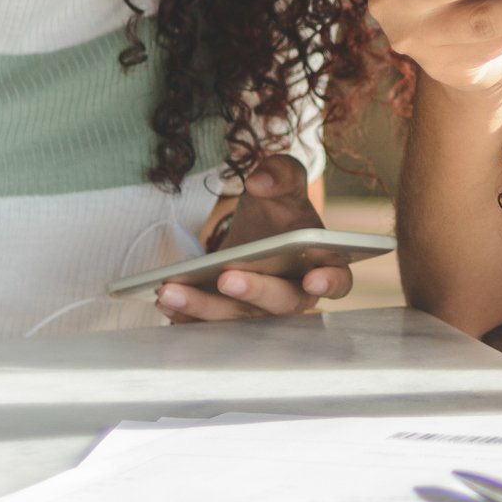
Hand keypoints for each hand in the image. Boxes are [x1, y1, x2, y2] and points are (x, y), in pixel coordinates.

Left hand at [156, 155, 351, 322]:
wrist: (252, 233)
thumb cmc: (278, 212)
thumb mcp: (283, 183)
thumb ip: (281, 173)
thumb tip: (261, 181)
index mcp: (322, 265)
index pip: (337, 280)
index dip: (329, 283)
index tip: (313, 278)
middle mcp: (295, 297)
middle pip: (281, 304)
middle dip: (254, 292)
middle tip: (227, 277)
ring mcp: (260, 314)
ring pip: (238, 320)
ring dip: (205, 309)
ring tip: (171, 290)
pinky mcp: (228, 321)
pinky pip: (208, 328)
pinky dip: (185, 316)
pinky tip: (164, 297)